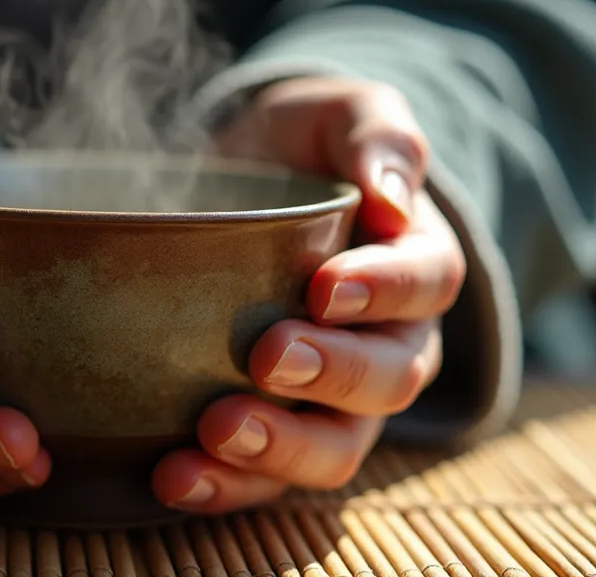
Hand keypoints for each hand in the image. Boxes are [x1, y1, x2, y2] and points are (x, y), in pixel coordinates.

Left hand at [151, 78, 462, 512]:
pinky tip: (172, 474)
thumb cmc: (303, 145)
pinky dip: (224, 485)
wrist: (245, 181)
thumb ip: (376, 132)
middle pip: (387, 380)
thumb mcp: (340, 111)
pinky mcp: (277, 428)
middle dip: (329, 375)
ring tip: (213, 434)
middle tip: (266, 357)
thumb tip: (392, 195)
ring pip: (335, 448)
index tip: (324, 285)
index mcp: (416, 265)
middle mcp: (391, 343)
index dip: (382, 290)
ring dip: (279, 450)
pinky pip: (266, 477)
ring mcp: (335, 400)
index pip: (423, 283)